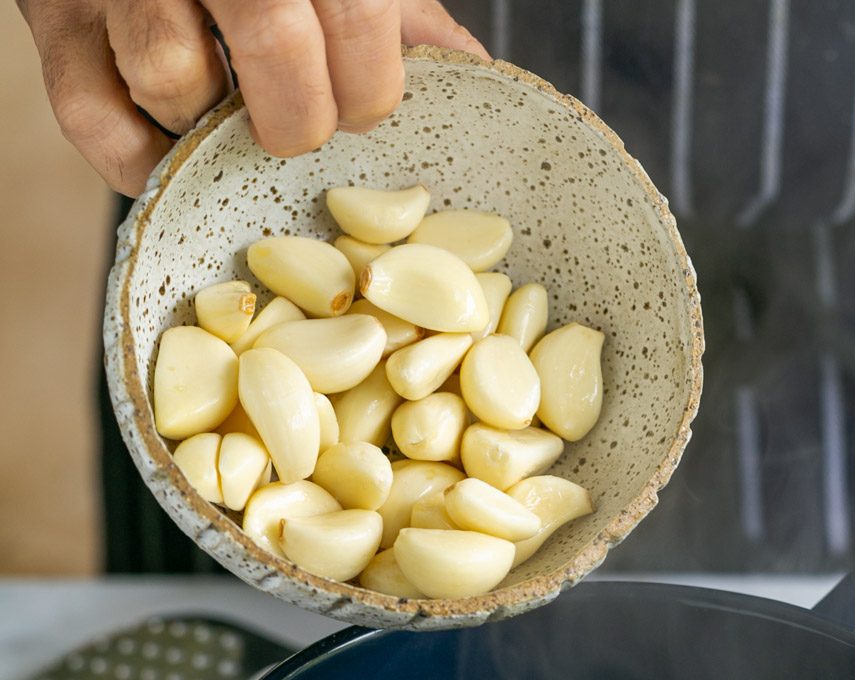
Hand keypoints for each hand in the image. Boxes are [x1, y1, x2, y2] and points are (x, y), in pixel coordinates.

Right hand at [17, 0, 488, 197]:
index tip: (365, 107)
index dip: (370, 81)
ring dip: (214, 127)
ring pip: (174, 78)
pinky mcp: (52, 25)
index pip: (351, 8)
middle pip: (271, 37)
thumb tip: (473, 78)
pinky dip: (142, 162)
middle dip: (301, 114)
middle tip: (302, 129)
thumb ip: (395, 16)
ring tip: (228, 116)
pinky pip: (97, 123)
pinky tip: (173, 146)